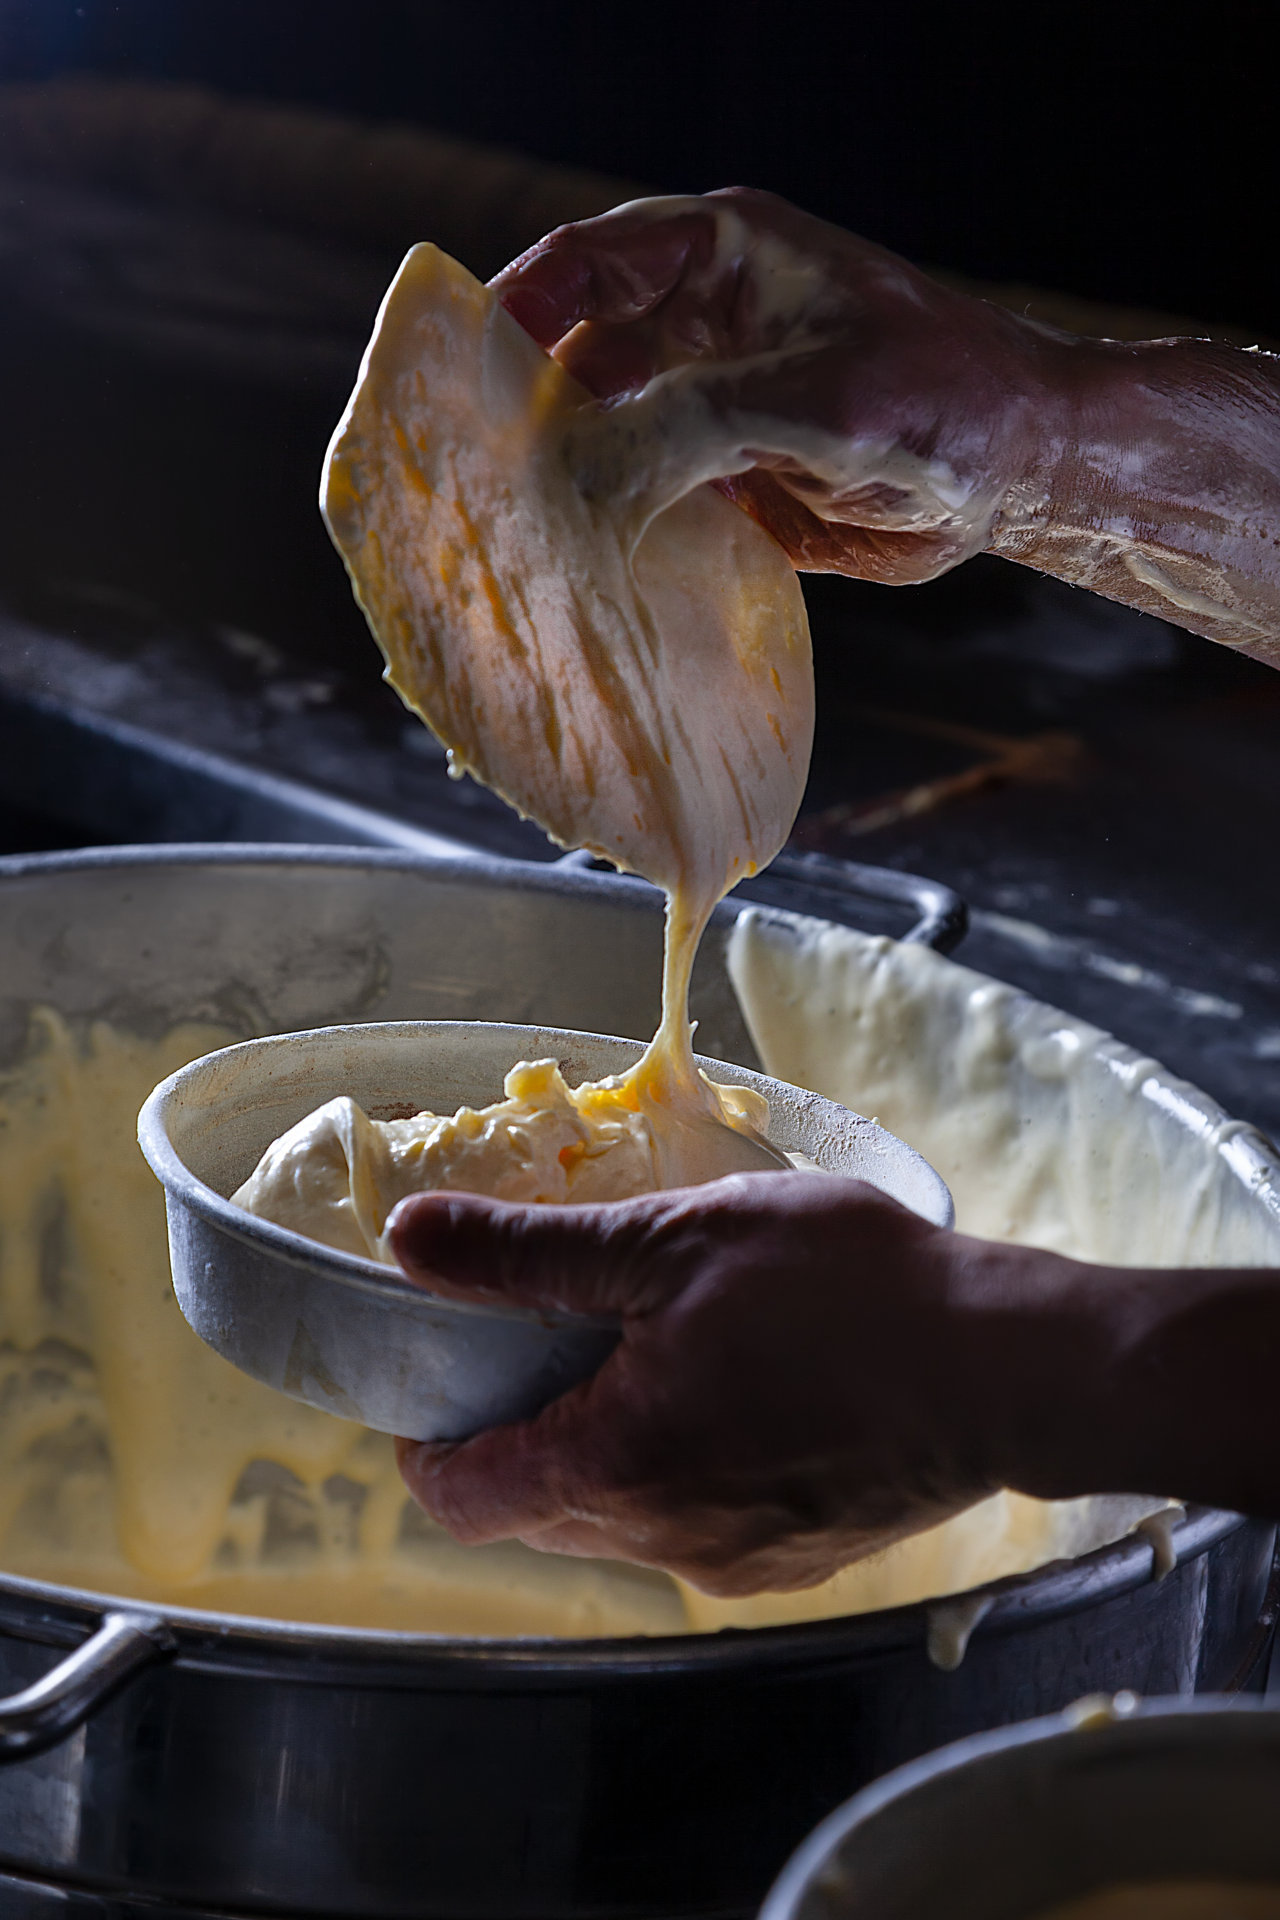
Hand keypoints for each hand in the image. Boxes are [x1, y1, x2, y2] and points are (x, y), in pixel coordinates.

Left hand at [391, 1173, 1075, 1595]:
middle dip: (521, 1430)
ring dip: (604, 1445)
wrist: (1003, 1366)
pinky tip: (730, 1392)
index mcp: (615, 1463)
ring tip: (652, 1349)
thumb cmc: (845, 1291)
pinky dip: (678, 1468)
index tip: (443, 1379)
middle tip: (551, 1336)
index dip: (430, 1442)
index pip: (463, 1497)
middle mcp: (663, 1537)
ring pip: (616, 1517)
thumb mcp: (673, 1239)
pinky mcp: (792, 1560)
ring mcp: (733, 1559)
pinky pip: (691, 1523)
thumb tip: (410, 1237)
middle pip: (536, 1507)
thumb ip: (530, 1250)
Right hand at [492, 187, 1068, 585]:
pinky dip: (611, 528)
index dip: (518, 307)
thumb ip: (702, 421)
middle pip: (574, 352)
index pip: (587, 262)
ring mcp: (708, 405)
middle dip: (525, 406)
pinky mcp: (723, 480)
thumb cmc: (945, 400)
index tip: (468, 369)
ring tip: (513, 528)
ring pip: (602, 433)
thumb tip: (591, 472)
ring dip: (564, 478)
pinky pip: (644, 497)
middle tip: (476, 471)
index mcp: (720, 260)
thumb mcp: (823, 398)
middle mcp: (700, 327)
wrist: (1019, 473)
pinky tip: (580, 565)